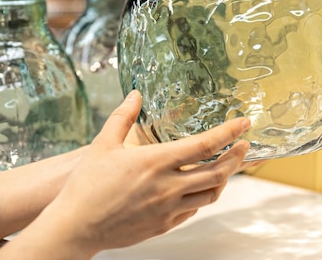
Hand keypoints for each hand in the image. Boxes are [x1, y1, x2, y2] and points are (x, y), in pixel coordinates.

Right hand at [30, 90, 249, 257]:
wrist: (76, 227)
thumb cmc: (86, 186)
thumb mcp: (103, 144)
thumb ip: (123, 116)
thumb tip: (135, 94)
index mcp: (155, 162)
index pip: (204, 145)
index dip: (228, 132)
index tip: (243, 123)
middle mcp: (167, 187)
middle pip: (217, 172)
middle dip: (237, 157)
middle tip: (245, 145)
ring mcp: (168, 209)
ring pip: (210, 194)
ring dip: (224, 178)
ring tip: (226, 166)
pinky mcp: (164, 225)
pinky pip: (193, 211)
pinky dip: (202, 197)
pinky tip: (198, 188)